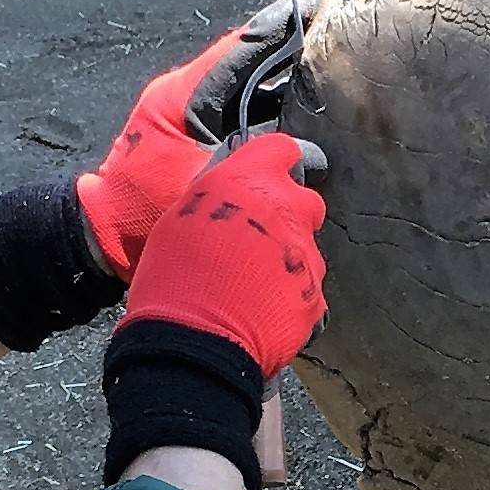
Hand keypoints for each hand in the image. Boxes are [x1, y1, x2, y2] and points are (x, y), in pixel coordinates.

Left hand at [74, 0, 323, 278]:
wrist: (103, 235)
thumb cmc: (142, 210)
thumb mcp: (202, 185)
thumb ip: (254, 162)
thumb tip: (314, 155)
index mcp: (186, 95)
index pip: (241, 47)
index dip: (281, 22)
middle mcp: (192, 95)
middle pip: (251, 60)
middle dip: (292, 45)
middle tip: (337, 27)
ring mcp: (196, 115)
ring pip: (251, 86)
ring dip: (288, 80)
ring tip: (334, 67)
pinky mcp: (202, 137)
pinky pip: (246, 113)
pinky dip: (275, 110)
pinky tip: (310, 112)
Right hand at [122, 131, 327, 375]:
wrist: (194, 340)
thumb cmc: (174, 277)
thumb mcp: (181, 217)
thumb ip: (219, 197)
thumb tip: (229, 194)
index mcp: (250, 179)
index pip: (281, 149)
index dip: (274, 162)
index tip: (266, 176)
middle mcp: (287, 208)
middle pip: (306, 200)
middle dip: (289, 216)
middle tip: (259, 239)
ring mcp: (307, 252)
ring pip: (308, 247)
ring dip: (289, 259)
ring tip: (255, 285)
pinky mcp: (316, 293)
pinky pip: (310, 288)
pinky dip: (292, 296)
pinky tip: (264, 311)